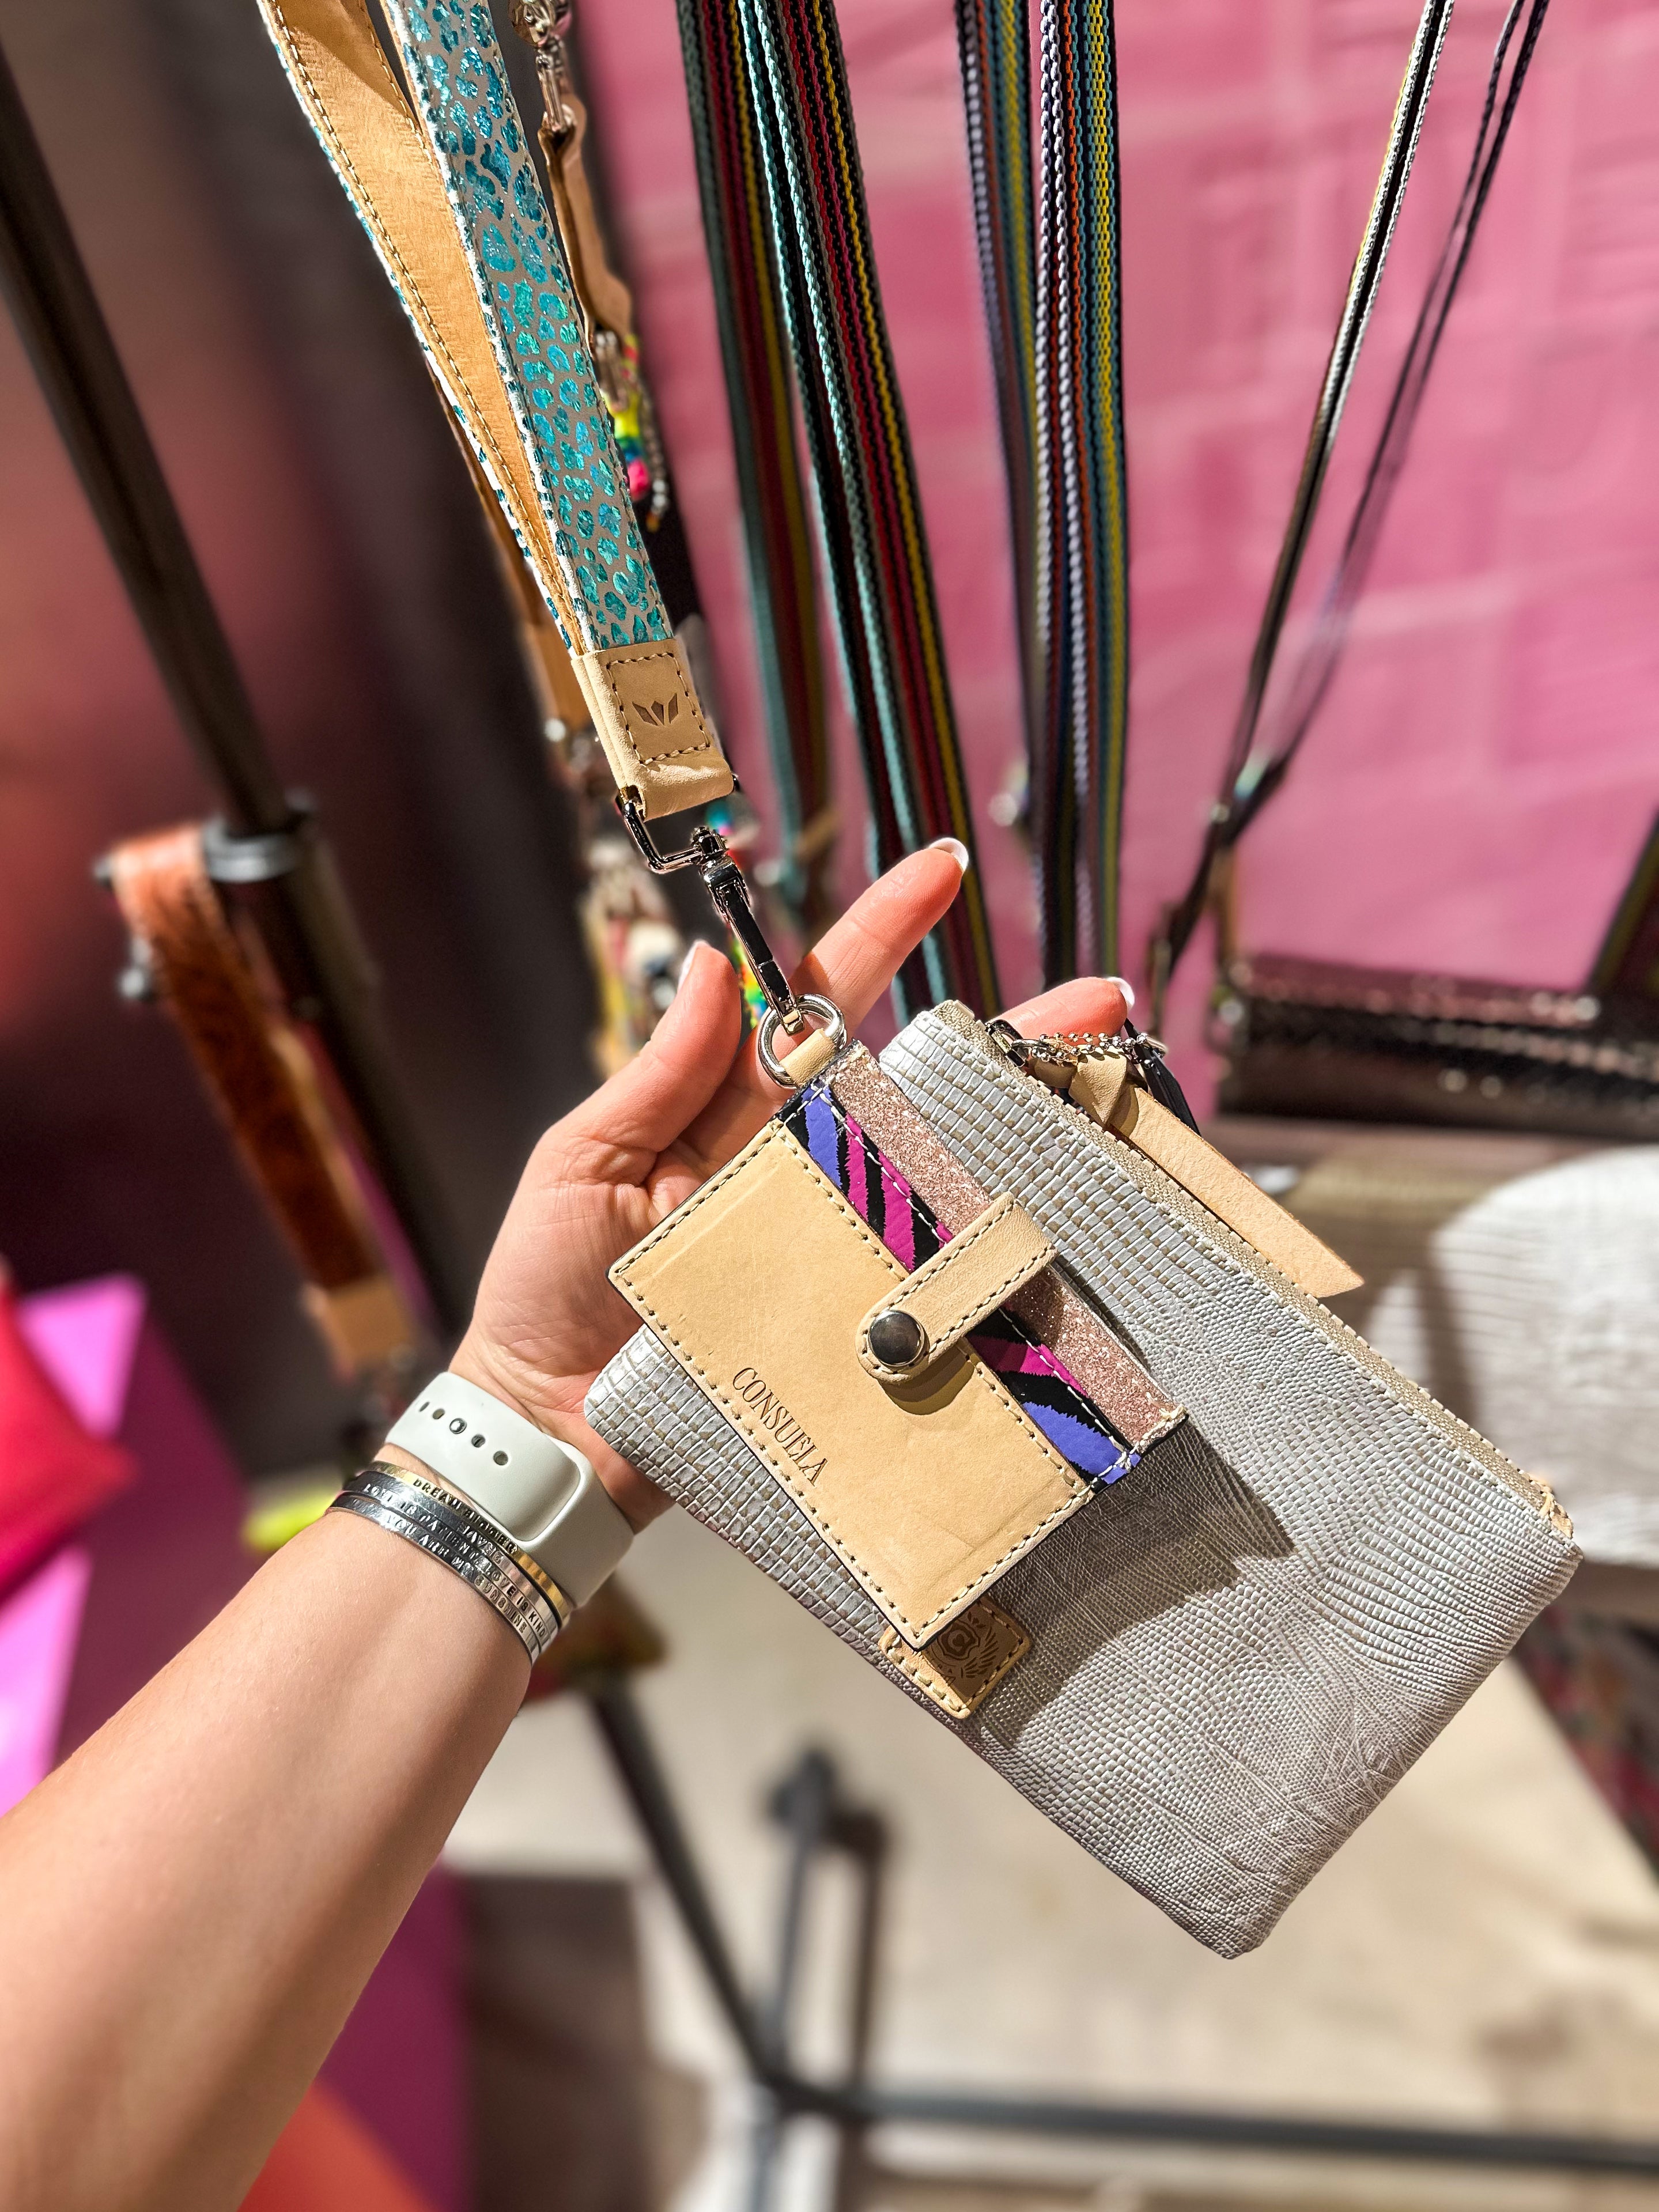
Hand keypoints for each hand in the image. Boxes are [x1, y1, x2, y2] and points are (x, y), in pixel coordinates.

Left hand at [447, 846, 1127, 1525]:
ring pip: (938, 1167)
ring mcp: (830, 1241)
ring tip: (1105, 1091)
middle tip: (1098, 1000)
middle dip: (1007, 1035)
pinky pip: (923, 1273)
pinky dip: (989, 1246)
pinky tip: (1052, 1222)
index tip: (938, 870)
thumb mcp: (585, 1162)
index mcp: (732, 1112)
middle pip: (912, 1082)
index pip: (815, 1003)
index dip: (878, 932)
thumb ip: (658, 1071)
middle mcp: (797, 1167)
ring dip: (1020, 1129)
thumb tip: (706, 961)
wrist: (547, 1431)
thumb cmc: (545, 1291)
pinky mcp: (843, 1320)